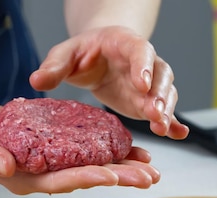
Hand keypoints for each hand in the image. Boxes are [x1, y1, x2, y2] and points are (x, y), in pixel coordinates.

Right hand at [0, 103, 160, 194]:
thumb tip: (5, 168)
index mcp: (26, 179)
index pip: (61, 181)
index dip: (86, 177)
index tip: (112, 176)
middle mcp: (45, 176)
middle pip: (86, 178)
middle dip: (119, 178)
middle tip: (150, 178)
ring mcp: (53, 164)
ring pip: (93, 167)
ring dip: (123, 168)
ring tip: (152, 169)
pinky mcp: (59, 150)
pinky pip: (88, 152)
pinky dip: (111, 151)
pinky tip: (133, 151)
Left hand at [29, 26, 188, 139]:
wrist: (98, 57)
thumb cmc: (83, 52)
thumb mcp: (65, 54)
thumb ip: (54, 66)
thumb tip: (36, 81)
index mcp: (125, 44)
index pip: (140, 51)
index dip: (143, 66)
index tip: (141, 83)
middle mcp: (145, 63)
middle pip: (160, 75)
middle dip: (159, 94)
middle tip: (154, 113)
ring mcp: (150, 84)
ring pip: (166, 94)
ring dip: (166, 111)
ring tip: (161, 128)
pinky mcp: (150, 102)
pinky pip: (167, 111)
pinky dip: (175, 123)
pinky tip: (180, 134)